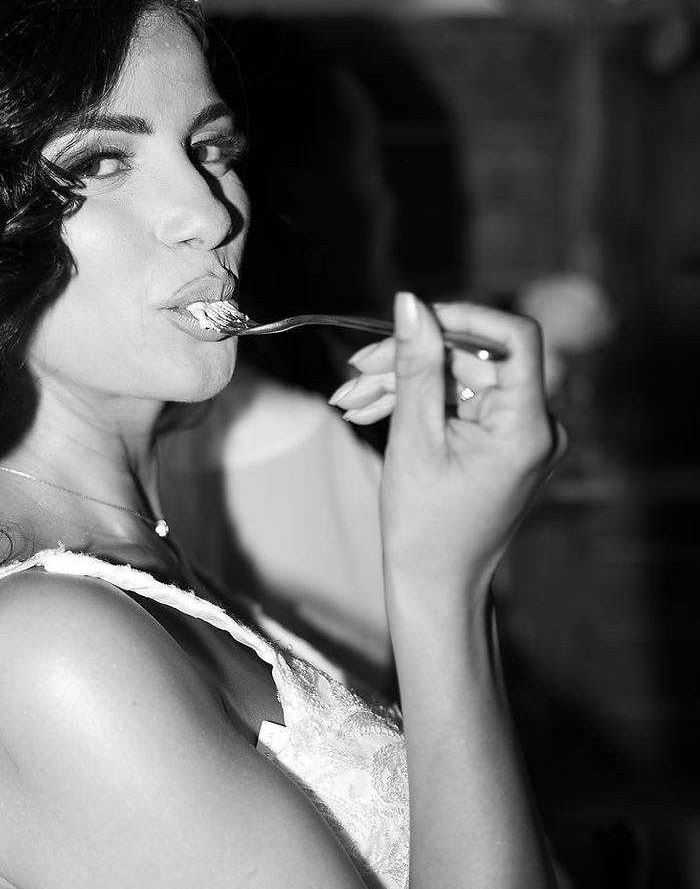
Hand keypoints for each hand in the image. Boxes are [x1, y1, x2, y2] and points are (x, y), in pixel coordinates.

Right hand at [330, 292, 561, 595]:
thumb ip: (415, 364)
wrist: (434, 586)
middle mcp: (538, 426)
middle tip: (355, 371)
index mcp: (528, 426)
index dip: (464, 316)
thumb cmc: (425, 525)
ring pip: (459, 379)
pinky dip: (418, 403)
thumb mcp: (414, 436)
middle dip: (410, 361)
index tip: (413, 318)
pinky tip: (369, 409)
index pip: (515, 338)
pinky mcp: (502, 442)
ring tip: (350, 399)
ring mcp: (520, 435)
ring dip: (404, 383)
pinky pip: (460, 403)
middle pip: (474, 359)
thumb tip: (410, 302)